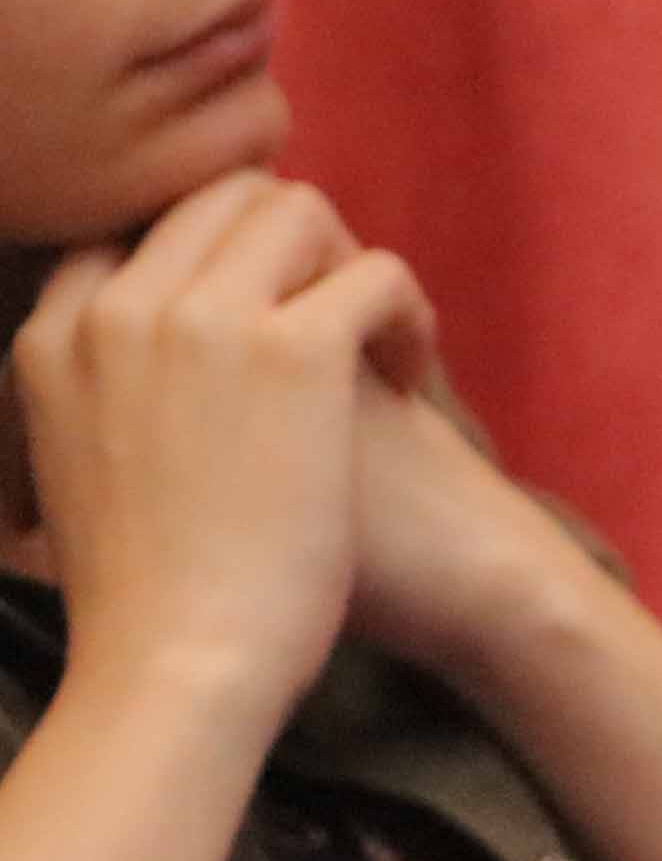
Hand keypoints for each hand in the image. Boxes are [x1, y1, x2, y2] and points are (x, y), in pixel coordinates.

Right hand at [6, 174, 421, 725]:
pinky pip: (375, 272)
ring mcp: (201, 318)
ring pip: (296, 209)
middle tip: (338, 317)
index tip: (264, 304)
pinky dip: (408, 314)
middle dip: (291, 242)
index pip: (133, 227)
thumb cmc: (146, 602)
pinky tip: (411, 379)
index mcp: (52, 338)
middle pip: (216, 196)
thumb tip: (151, 386)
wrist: (179, 664)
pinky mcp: (292, 349)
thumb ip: (98, 403)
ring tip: (379, 346)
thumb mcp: (78, 475)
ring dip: (351, 265)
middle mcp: (115, 308)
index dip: (213, 251)